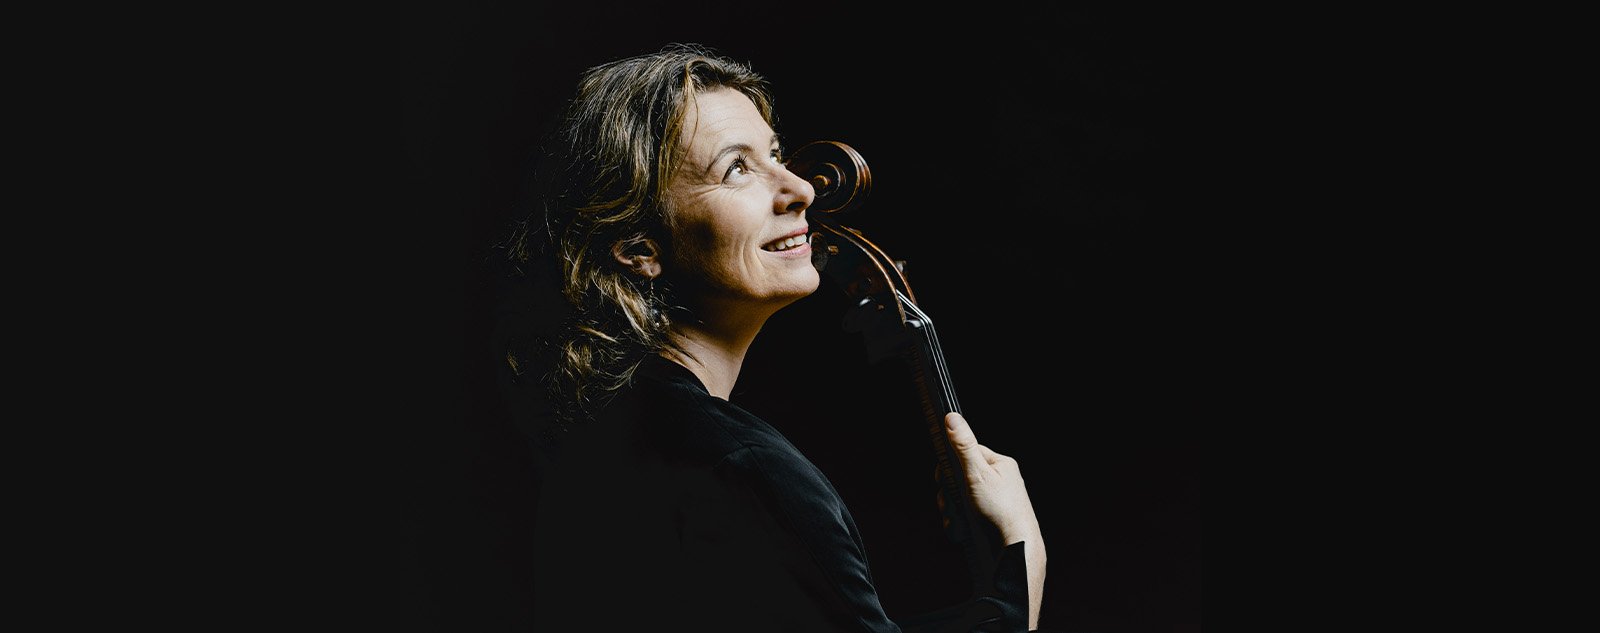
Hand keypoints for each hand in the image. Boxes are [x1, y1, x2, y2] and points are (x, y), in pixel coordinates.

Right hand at [939, 411, 1047, 630]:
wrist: (1015, 546)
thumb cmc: (1001, 509)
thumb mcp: (977, 473)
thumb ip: (963, 446)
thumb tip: (952, 417)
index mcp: (1000, 464)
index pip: (968, 453)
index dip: (951, 464)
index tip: (943, 476)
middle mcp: (999, 481)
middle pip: (960, 477)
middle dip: (949, 492)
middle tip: (950, 502)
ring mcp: (994, 501)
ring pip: (960, 498)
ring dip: (952, 510)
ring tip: (957, 519)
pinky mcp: (989, 518)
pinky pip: (966, 515)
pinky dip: (959, 522)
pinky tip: (960, 529)